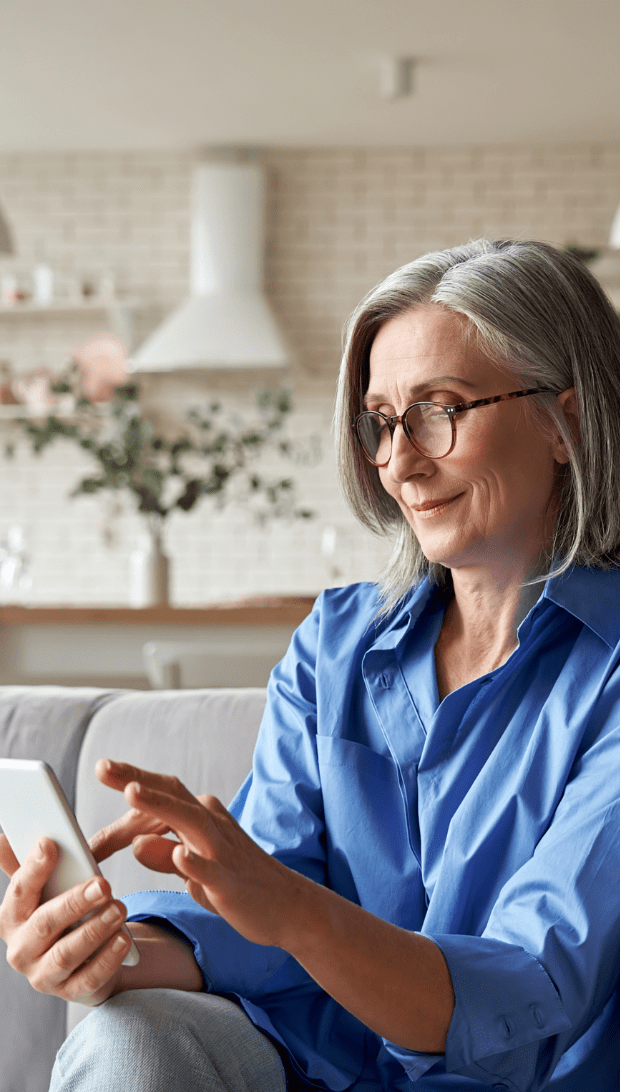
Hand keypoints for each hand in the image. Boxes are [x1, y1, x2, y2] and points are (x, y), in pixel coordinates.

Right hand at [0, 833, 130, 1005]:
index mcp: (11, 918)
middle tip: (102, 884)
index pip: (19, 891)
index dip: (33, 867)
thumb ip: (31, 866)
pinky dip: (107, 959)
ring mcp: (43, 975)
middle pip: (44, 924)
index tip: (51, 843)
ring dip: (94, 930)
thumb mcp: (46, 890)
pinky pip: (88, 979)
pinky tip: (123, 939)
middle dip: (74, 903)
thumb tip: (3, 840)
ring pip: (66, 954)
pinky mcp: (70, 992)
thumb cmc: (61, 915)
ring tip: (119, 908)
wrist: (81, 960)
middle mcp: (21, 950)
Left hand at [95, 759, 304, 948]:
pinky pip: (211, 870)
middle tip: (103, 767)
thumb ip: (164, 854)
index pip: (162, 794)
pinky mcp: (231, 882)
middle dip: (136, 779)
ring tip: (131, 793)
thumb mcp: (193, 869)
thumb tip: (135, 843)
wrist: (289, 907)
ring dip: (160, 806)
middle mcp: (212, 825)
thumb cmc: (238, 884)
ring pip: (189, 821)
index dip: (131, 783)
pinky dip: (194, 861)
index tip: (103, 769)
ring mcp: (222, 851)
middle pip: (172, 795)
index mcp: (202, 817)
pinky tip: (178, 855)